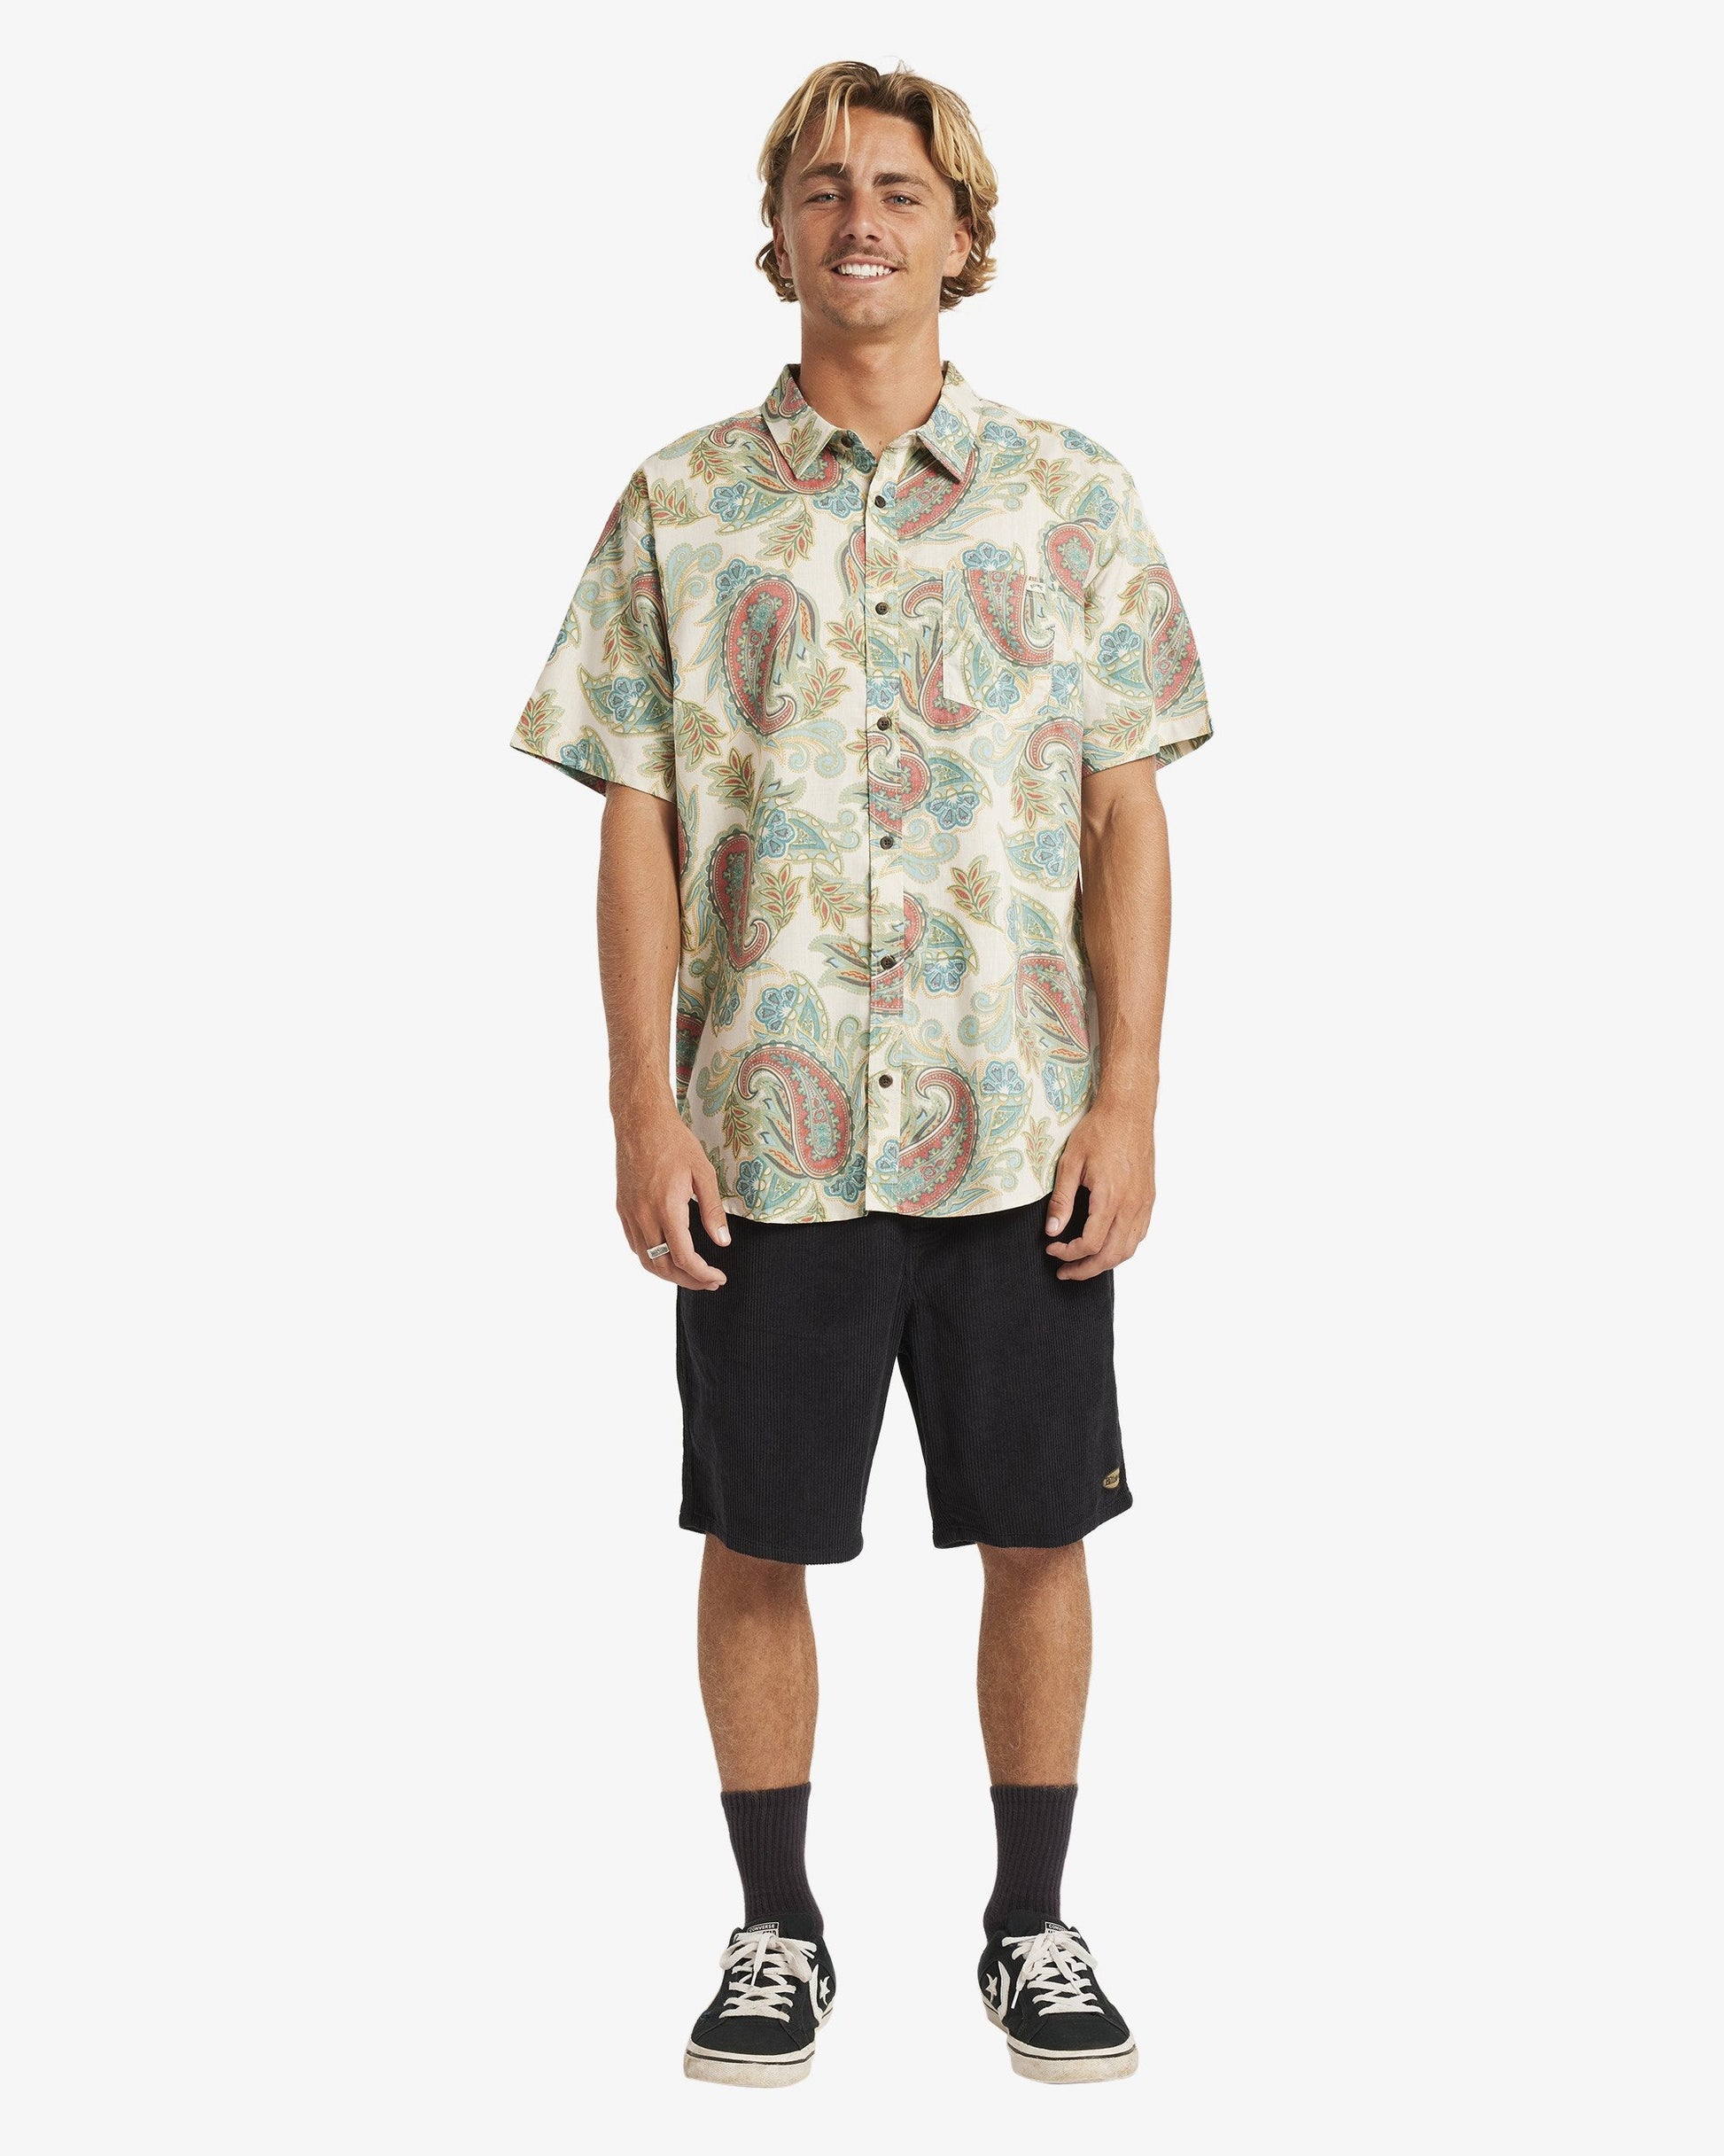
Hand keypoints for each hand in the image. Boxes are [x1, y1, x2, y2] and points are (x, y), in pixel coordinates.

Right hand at [615, 1107, 731, 1288]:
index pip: (683, 1258)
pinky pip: (636, 1245)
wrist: (641, 1123)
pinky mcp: (622, 1209)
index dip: (702, 1274)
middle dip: (688, 1281)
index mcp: (666, 1208)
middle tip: (710, 1282)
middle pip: (662, 1266)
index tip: (718, 1277)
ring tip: (691, 1274)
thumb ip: (713, 1211)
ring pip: (646, 1260)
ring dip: (669, 1274)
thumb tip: (723, 1242)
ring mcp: (630, 1214)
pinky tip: (669, 1255)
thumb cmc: (675, 1143)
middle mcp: (644, 1215)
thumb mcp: (703, 1173)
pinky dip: (652, 1258)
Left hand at [1043, 1097, 1155, 1279]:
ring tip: (1084, 1265)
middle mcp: (1131, 1205)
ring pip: (1128, 1249)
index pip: (1090, 1244)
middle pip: (1111, 1255)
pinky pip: (1138, 1234)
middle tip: (1065, 1272)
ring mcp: (1143, 1203)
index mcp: (1110, 1197)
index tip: (1052, 1249)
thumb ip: (1062, 1199)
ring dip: (1106, 1263)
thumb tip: (1053, 1230)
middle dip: (1086, 1270)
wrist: (1129, 1111)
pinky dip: (1122, 1248)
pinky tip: (1106, 1246)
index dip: (1068, 1254)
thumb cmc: (1099, 1131)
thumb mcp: (1070, 1162)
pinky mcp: (1149, 1199)